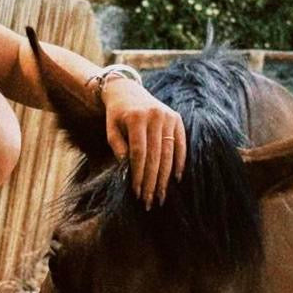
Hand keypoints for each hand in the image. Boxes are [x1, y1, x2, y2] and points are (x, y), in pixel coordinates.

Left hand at [102, 77, 186, 208]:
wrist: (128, 91)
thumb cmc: (117, 115)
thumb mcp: (111, 129)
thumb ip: (118, 148)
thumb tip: (128, 171)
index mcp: (136, 118)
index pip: (138, 152)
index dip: (138, 174)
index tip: (137, 192)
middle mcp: (155, 116)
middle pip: (155, 155)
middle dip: (152, 181)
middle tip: (149, 201)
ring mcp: (168, 117)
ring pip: (169, 153)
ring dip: (165, 177)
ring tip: (161, 195)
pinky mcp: (177, 119)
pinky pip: (181, 145)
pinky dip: (179, 162)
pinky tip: (175, 178)